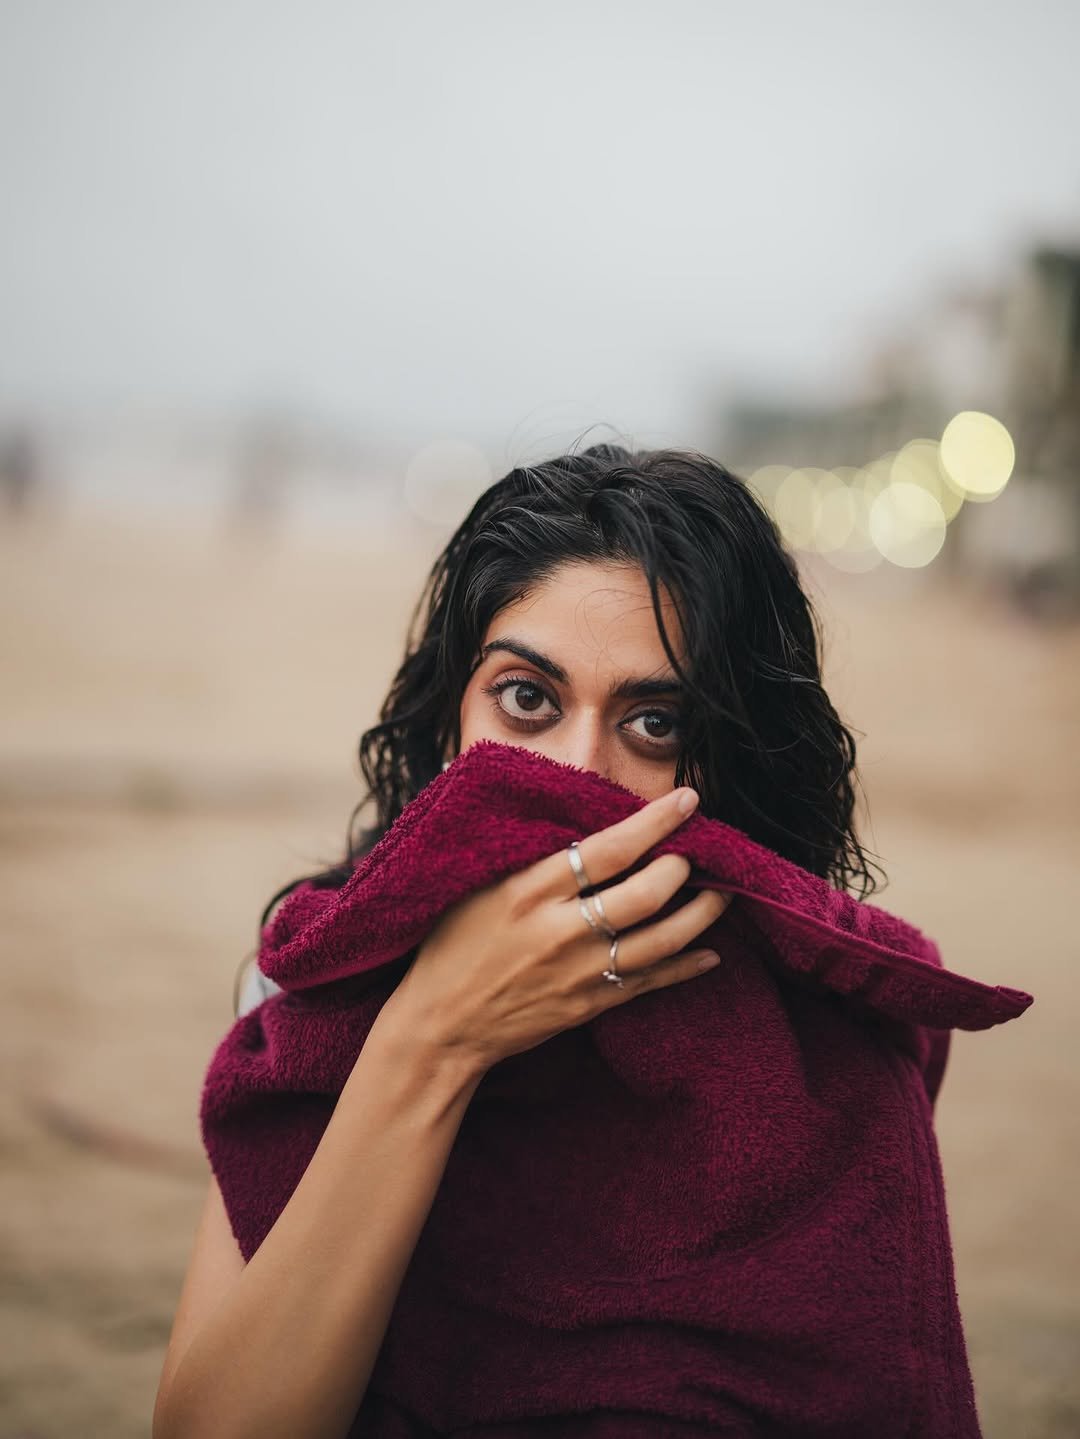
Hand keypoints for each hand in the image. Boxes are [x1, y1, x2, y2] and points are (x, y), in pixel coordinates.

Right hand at [377, 787, 729, 1075]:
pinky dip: (685, 967)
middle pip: (644, 894)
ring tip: (721, 894)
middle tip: (697, 852)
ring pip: (659, 940)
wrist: (439, 1026)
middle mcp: (561, 930)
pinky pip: (649, 982)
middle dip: (682, 868)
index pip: (609, 849)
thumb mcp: (477, 886)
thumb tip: (563, 805)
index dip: (655, 823)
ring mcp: (579, 971)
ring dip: (699, 915)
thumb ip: (525, 852)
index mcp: (531, 891)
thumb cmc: (452, 945)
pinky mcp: (588, 1005)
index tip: (689, 801)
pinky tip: (710, 954)